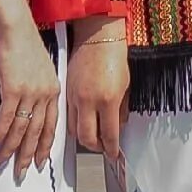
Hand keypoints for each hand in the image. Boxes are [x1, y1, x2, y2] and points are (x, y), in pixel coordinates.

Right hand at [0, 14, 61, 180]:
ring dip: (10, 149)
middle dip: (28, 156)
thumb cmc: (24, 45)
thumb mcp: (39, 69)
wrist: (16, 27)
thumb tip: (27, 106)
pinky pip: (6, 118)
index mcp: (54, 91)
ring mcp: (30, 92)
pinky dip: (0, 134)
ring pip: (21, 129)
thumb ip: (37, 89)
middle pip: (37, 132)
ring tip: (2, 164)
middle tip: (21, 173)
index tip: (42, 162)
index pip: (52, 126)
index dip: (45, 146)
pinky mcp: (14, 89)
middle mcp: (45, 94)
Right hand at [65, 16, 128, 155]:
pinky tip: (83, 123)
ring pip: (74, 130)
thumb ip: (121, 109)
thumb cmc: (113, 57)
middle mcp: (88, 102)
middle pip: (87, 138)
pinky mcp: (65, 93)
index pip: (109, 134)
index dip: (111, 148)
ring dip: (84, 138)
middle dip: (96, 147)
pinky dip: (75, 125)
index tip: (114, 154)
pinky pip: (67, 117)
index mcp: (108, 100)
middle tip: (103, 147)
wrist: (96, 37)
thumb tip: (119, 125)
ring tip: (93, 136)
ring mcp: (74, 98)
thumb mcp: (126, 85)